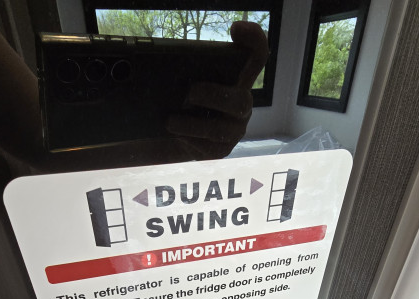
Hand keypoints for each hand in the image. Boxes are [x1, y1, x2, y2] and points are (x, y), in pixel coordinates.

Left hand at [166, 21, 269, 159]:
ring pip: (222, 130)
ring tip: (170, 121)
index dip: (253, 41)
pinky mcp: (220, 150)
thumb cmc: (181, 97)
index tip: (236, 28)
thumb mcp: (185, 79)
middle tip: (190, 93)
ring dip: (193, 124)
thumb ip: (184, 69)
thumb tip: (161, 65)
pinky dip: (188, 138)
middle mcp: (241, 104)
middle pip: (241, 100)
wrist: (173, 133)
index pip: (256, 56)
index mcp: (237, 79)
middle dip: (214, 96)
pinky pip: (208, 147)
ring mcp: (233, 129)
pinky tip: (174, 133)